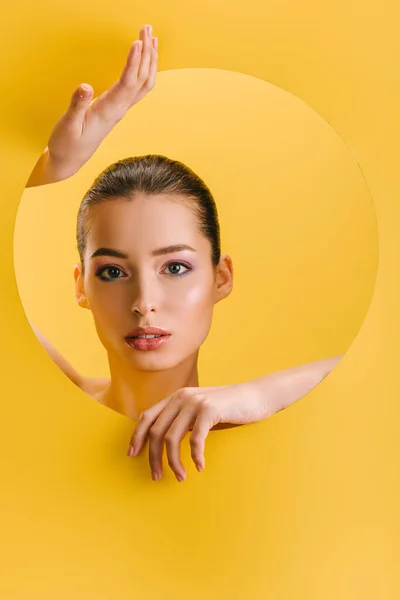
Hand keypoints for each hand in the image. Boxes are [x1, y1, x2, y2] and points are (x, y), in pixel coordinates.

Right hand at [27, 24, 157, 186]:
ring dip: (149, 60)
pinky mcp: (117, 109)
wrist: (70, 161)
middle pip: (141, 80)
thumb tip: (85, 87)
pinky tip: (144, 58)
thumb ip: (76, 106)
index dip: (134, 63)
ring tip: (151, 37)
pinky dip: (144, 70)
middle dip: (147, 53)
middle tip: (147, 28)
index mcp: (108, 111)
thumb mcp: (67, 126)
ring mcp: (120, 110)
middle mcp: (119, 110)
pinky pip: (137, 88)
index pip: (127, 84)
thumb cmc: (67, 144)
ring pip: (143, 83)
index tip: (137, 42)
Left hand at [127, 382, 269, 481]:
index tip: (132, 455)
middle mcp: (182, 397)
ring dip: (173, 462)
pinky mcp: (210, 410)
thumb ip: (183, 418)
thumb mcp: (199, 410)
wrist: (255, 395)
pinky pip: (195, 439)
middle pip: (156, 431)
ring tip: (180, 477)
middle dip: (153, 457)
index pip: (147, 416)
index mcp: (176, 397)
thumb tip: (164, 441)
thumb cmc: (228, 408)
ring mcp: (195, 402)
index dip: (137, 436)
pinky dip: (195, 456)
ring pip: (171, 438)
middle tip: (157, 476)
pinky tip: (200, 466)